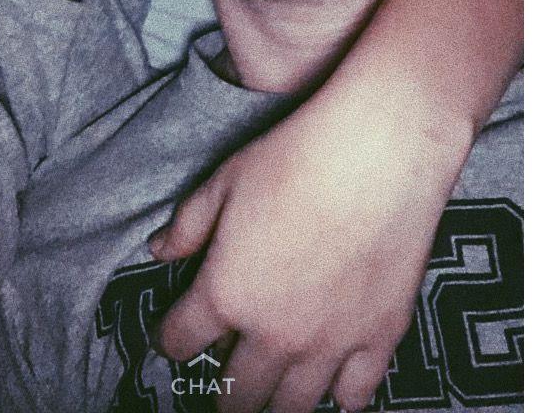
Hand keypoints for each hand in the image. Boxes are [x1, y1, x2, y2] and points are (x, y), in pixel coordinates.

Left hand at [148, 84, 474, 412]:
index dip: (172, 339)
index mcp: (226, 293)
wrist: (377, 152)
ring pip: (292, 407)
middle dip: (224, 393)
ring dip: (275, 404)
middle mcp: (273, 333)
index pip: (182, 340)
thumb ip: (188, 225)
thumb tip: (159, 250)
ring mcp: (329, 343)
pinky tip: (334, 387)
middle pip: (236, 393)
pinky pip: (356, 395)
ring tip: (271, 396)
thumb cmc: (296, 156)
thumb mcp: (225, 181)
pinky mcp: (379, 337)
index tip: (175, 336)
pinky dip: (341, 397)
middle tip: (224, 385)